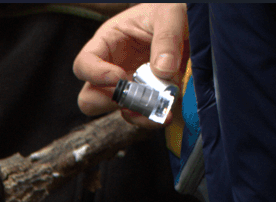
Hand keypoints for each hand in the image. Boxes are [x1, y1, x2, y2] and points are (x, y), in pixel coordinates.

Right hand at [73, 3, 187, 124]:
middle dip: (108, 102)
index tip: (119, 78)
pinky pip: (140, 116)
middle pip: (90, 97)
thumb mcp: (169, 14)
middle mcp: (113, 66)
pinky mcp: (147, 95)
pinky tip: (165, 113)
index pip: (84, 64)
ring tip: (156, 108)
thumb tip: (163, 70)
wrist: (191, 20)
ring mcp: (129, 84)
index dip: (95, 75)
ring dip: (135, 113)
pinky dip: (151, 118)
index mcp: (108, 42)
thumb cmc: (170, 9)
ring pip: (116, 111)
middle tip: (132, 96)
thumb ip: (166, 39)